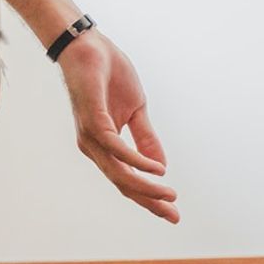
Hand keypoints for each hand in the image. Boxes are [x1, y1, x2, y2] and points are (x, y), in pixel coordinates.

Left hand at [58, 31, 179, 223]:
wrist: (89, 46)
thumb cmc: (108, 76)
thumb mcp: (136, 111)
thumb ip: (146, 139)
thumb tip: (162, 167)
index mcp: (105, 146)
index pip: (128, 179)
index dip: (150, 198)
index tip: (172, 212)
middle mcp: (95, 147)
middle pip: (124, 184)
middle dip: (150, 202)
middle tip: (174, 216)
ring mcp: (92, 136)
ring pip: (120, 173)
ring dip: (146, 186)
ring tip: (169, 195)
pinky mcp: (93, 121)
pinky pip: (117, 149)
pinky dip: (137, 161)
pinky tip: (155, 168)